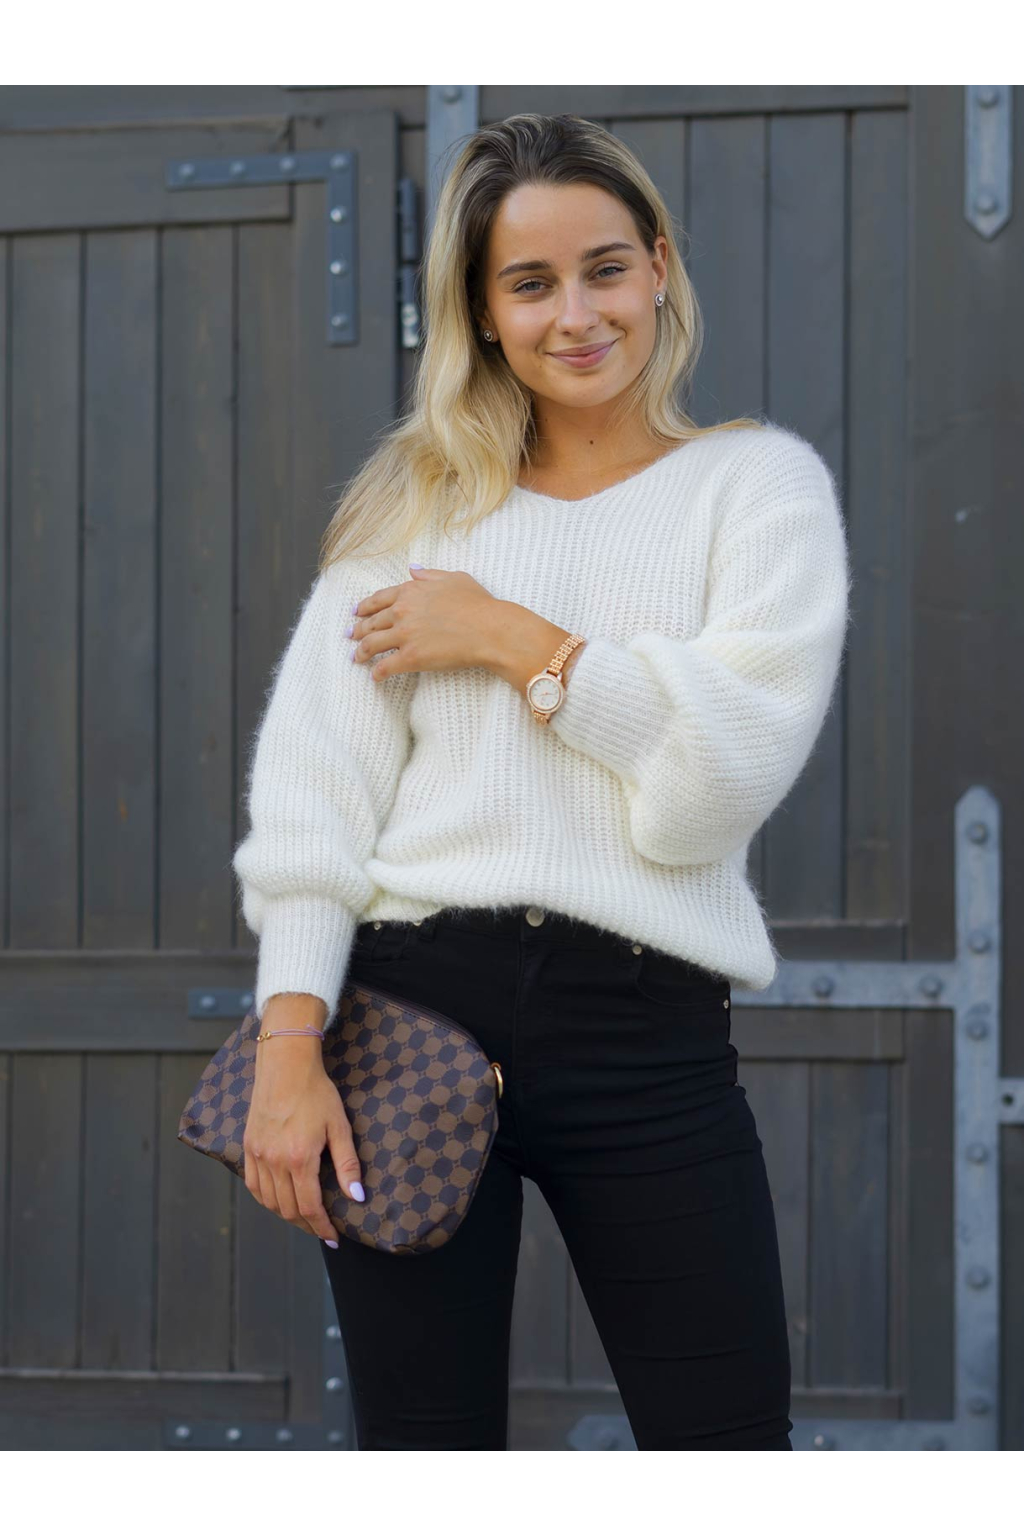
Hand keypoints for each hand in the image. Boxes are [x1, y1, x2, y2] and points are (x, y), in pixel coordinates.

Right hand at [243, 1043, 362, 1244]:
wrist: (285, 1066)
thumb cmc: (317, 1093)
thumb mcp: (339, 1126)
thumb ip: (347, 1165)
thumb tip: (356, 1197)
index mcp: (299, 1159)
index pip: (310, 1208)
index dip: (322, 1228)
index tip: (333, 1238)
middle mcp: (274, 1162)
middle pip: (288, 1210)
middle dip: (307, 1226)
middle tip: (322, 1231)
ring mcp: (258, 1155)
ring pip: (269, 1202)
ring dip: (287, 1216)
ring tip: (304, 1219)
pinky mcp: (248, 1147)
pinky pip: (253, 1186)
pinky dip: (266, 1200)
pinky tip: (279, 1202)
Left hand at [350, 566, 500, 680]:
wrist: (490, 629)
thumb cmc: (478, 603)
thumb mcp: (454, 578)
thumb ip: (430, 574)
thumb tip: (413, 570)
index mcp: (410, 591)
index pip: (378, 599)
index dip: (364, 607)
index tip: (357, 612)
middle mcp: (402, 611)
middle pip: (371, 622)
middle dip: (358, 630)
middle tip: (351, 636)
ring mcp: (404, 635)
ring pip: (371, 644)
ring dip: (360, 652)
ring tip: (356, 658)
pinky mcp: (411, 658)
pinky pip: (385, 667)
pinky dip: (377, 673)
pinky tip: (374, 677)